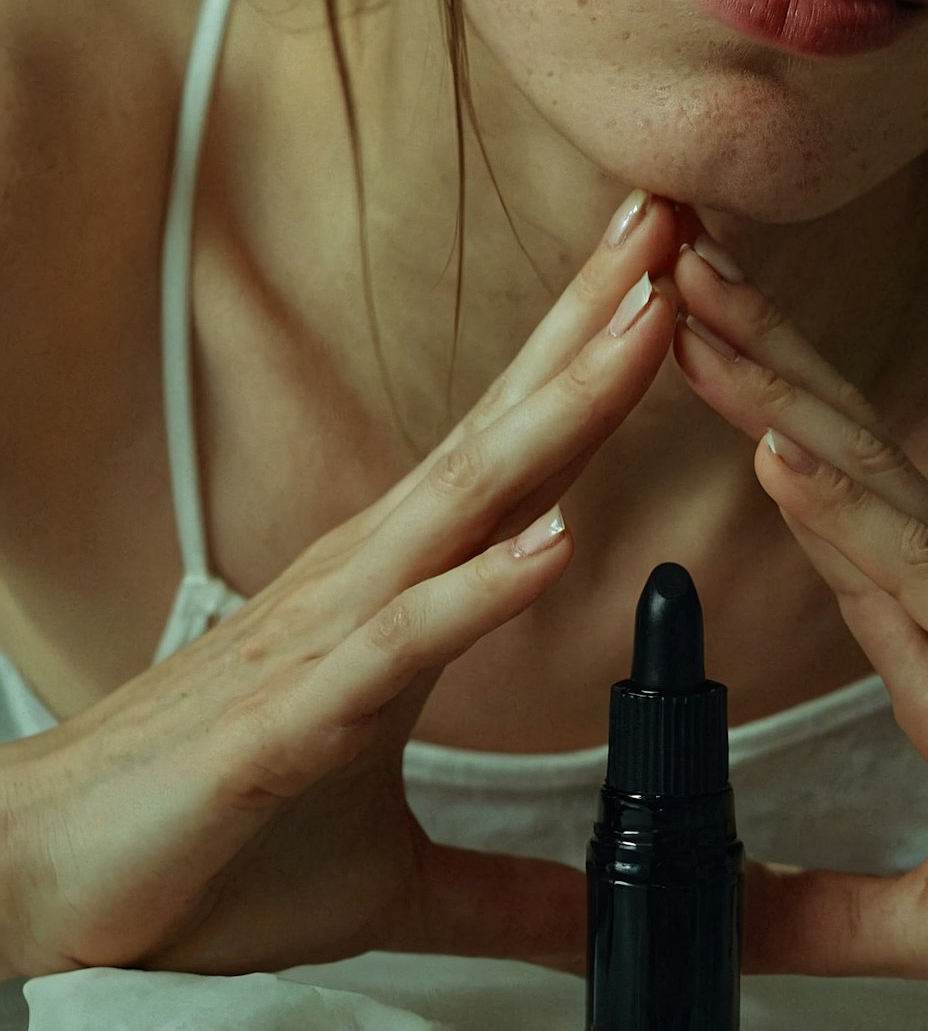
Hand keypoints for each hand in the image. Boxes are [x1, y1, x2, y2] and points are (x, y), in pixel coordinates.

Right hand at [0, 192, 686, 982]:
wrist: (52, 880)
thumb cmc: (209, 840)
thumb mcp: (394, 871)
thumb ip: (507, 881)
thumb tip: (595, 905)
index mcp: (403, 580)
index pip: (520, 443)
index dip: (597, 354)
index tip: (671, 265)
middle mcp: (373, 573)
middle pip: (509, 426)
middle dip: (598, 317)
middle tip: (676, 211)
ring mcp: (332, 632)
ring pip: (469, 498)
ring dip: (564, 406)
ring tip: (649, 321)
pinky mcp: (293, 718)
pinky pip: (401, 642)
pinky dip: (479, 588)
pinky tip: (551, 539)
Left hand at [670, 235, 927, 1012]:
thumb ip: (824, 910)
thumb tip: (721, 913)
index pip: (824, 501)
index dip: (752, 411)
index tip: (675, 332)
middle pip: (835, 451)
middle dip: (747, 352)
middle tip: (660, 250)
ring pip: (869, 483)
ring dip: (775, 391)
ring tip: (697, 304)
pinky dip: (853, 512)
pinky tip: (784, 451)